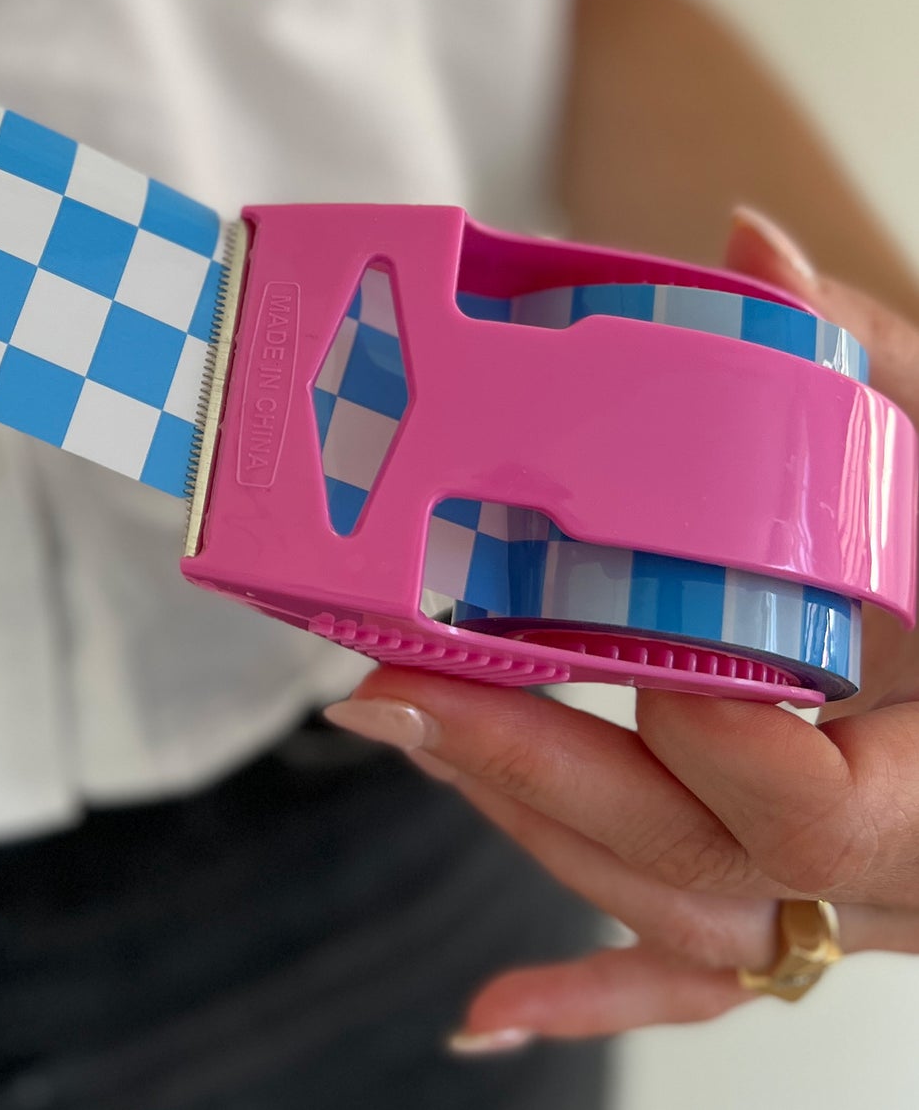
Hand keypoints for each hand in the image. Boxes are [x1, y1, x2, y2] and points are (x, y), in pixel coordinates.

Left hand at [324, 207, 918, 1048]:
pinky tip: (482, 1014)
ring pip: (664, 907)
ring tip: (414, 728)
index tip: (601, 645)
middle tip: (392, 685)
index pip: (806, 805)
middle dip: (524, 766)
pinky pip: (700, 975)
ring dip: (526, 820)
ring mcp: (850, 910)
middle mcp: (900, 877)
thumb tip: (743, 245)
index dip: (697, 735)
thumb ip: (873, 355)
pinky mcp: (817, 910)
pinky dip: (590, 988)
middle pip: (689, 861)